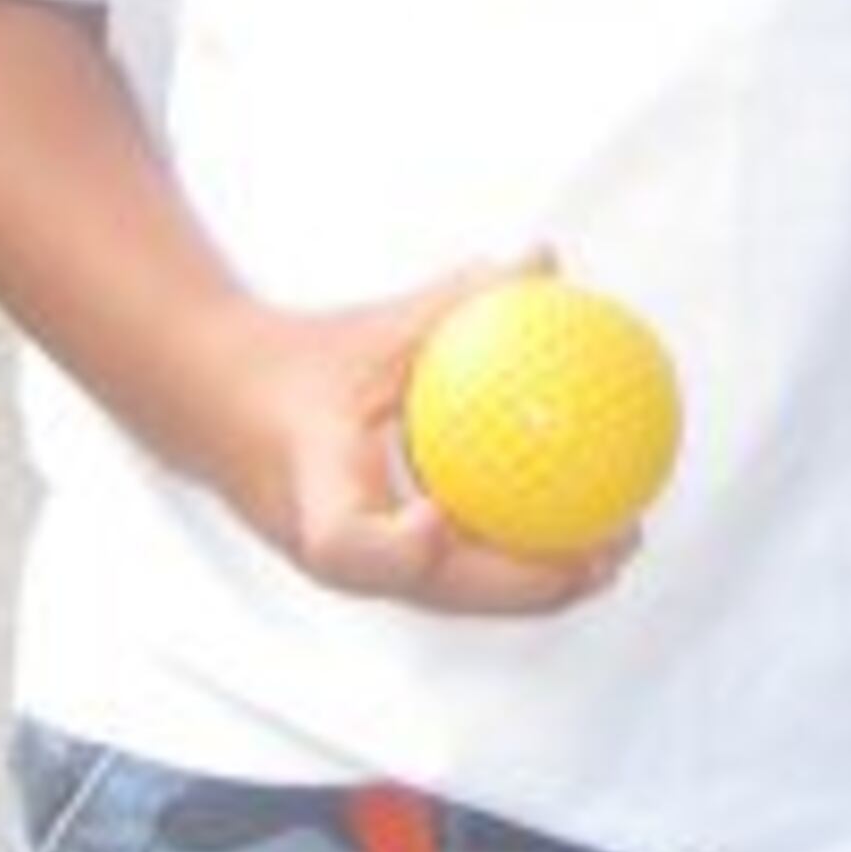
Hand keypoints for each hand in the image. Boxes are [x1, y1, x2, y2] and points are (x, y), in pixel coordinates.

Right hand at [234, 257, 635, 617]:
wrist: (232, 409)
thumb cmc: (309, 362)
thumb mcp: (377, 326)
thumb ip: (459, 298)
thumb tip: (542, 256)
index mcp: (312, 498)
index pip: (347, 544)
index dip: (401, 547)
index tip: (445, 514)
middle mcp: (337, 555)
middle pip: (434, 593)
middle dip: (526, 584)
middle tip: (605, 549)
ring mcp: (365, 573)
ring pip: (462, 595)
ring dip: (539, 586)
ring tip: (618, 552)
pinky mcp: (387, 573)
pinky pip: (466, 571)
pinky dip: (525, 556)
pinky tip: (592, 526)